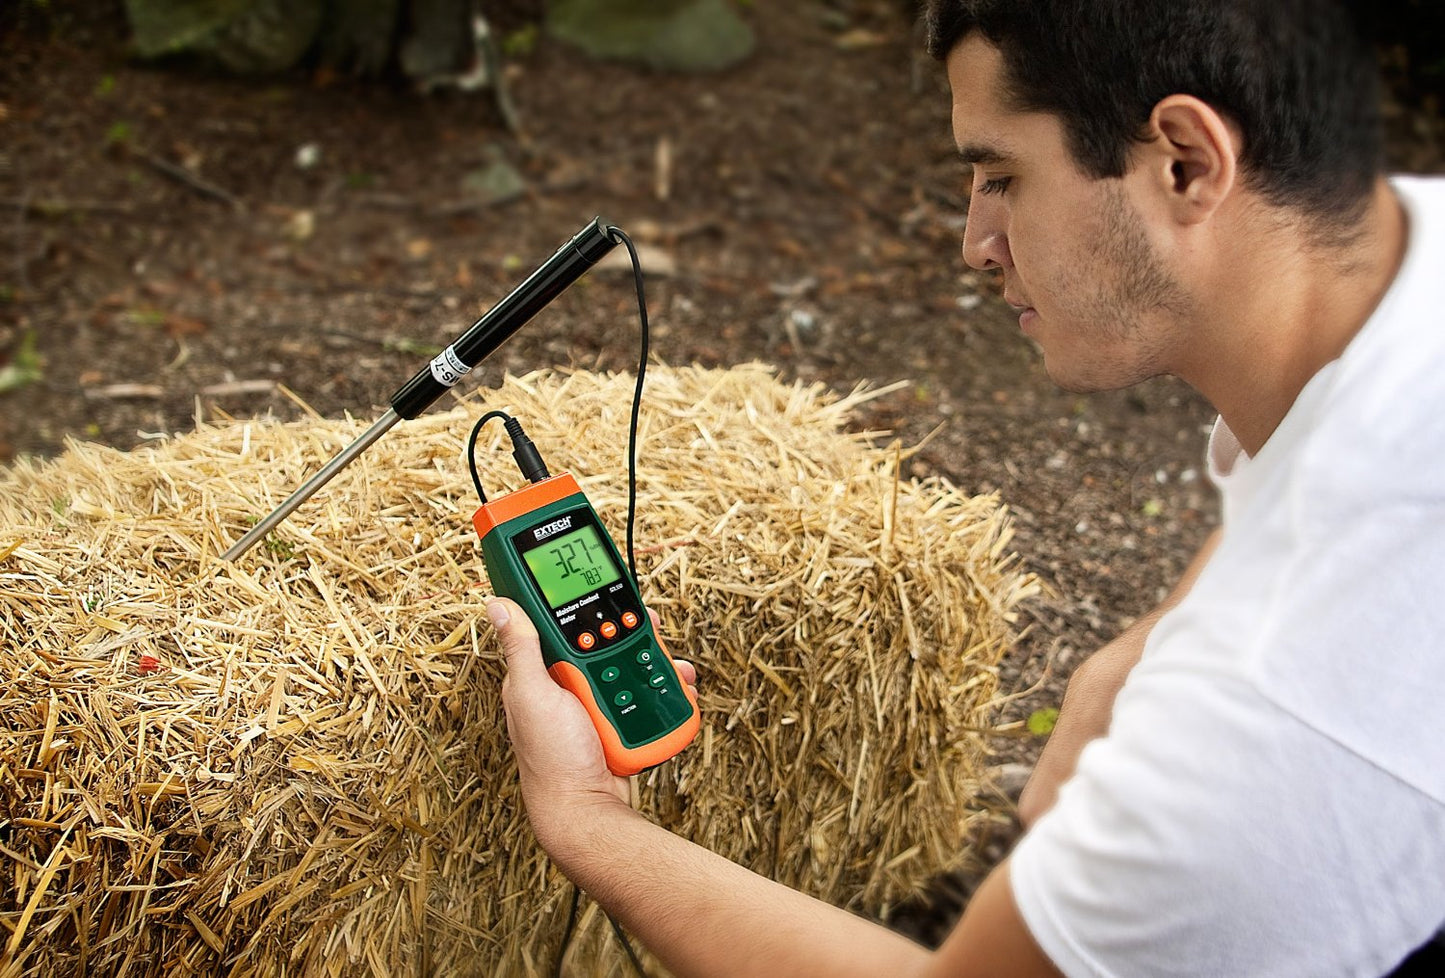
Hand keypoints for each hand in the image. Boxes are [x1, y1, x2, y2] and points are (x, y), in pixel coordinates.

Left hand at [489, 599, 696, 840]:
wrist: (589, 810)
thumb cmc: (552, 759)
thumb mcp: (533, 696)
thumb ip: (522, 649)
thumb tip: (498, 605)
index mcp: (540, 675)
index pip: (568, 628)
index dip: (591, 611)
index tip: (616, 596)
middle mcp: (567, 688)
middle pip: (607, 645)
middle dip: (635, 638)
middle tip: (655, 633)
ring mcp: (595, 706)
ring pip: (633, 668)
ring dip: (657, 665)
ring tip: (673, 669)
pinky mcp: (620, 723)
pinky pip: (647, 697)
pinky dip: (665, 693)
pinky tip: (677, 692)